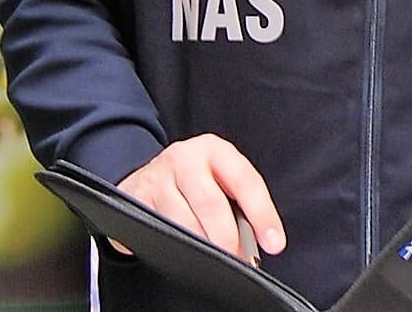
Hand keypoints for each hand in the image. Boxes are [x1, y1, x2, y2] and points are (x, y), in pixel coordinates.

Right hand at [117, 134, 285, 263]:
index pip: (244, 180)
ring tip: (213, 262)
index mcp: (214, 149)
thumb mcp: (217, 180)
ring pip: (184, 222)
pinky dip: (176, 246)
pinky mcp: (137, 197)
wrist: (144, 177)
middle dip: (228, 239)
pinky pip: (160, 229)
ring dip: (203, 248)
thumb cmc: (193, 183)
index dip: (262, 213)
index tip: (274, 243)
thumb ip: (237, 202)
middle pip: (211, 203)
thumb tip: (255, 243)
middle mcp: (186, 157)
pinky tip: (185, 253)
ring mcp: (158, 176)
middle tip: (238, 262)